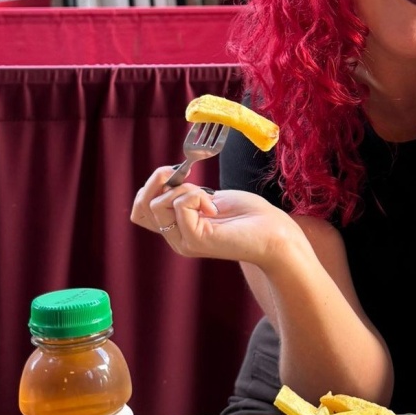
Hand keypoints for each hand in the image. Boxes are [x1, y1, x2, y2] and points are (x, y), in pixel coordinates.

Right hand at [131, 169, 291, 265]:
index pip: (140, 210)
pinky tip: (215, 207)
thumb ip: (186, 193)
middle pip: (141, 208)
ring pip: (156, 206)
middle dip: (157, 182)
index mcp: (178, 227)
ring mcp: (184, 241)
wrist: (274, 234)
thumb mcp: (210, 198)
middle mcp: (176, 237)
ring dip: (182, 188)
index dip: (150, 187)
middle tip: (185, 175)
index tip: (175, 173)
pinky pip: (179, 207)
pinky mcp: (196, 240)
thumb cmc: (249, 215)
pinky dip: (195, 196)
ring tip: (208, 196)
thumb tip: (167, 177)